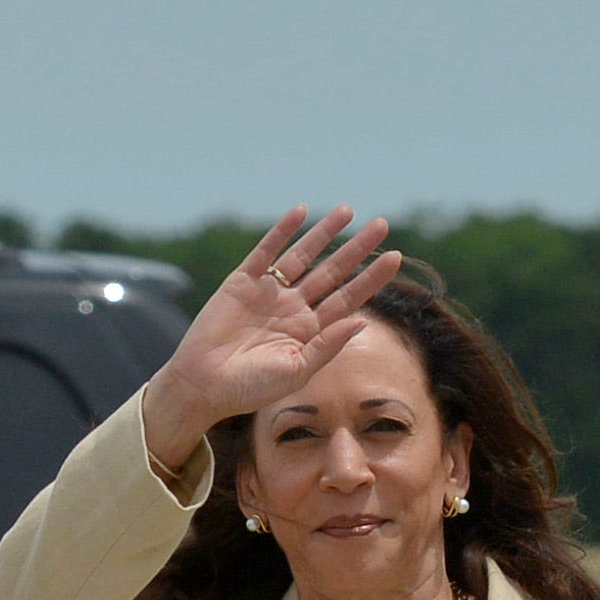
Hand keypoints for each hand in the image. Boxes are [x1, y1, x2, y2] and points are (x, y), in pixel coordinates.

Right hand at [140, 205, 400, 469]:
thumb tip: (362, 320)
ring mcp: (268, 293)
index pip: (348, 298)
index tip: (395, 257)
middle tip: (382, 225)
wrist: (203, 386)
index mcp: (310, 331)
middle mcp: (293, 308)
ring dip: (325, 233)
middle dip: (357, 249)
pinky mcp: (242, 282)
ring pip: (303, 256)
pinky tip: (301, 212)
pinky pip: (266, 252)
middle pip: (332, 272)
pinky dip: (282, 231)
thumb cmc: (250, 388)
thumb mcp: (296, 371)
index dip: (371, 278)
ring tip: (348, 211)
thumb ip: (327, 346)